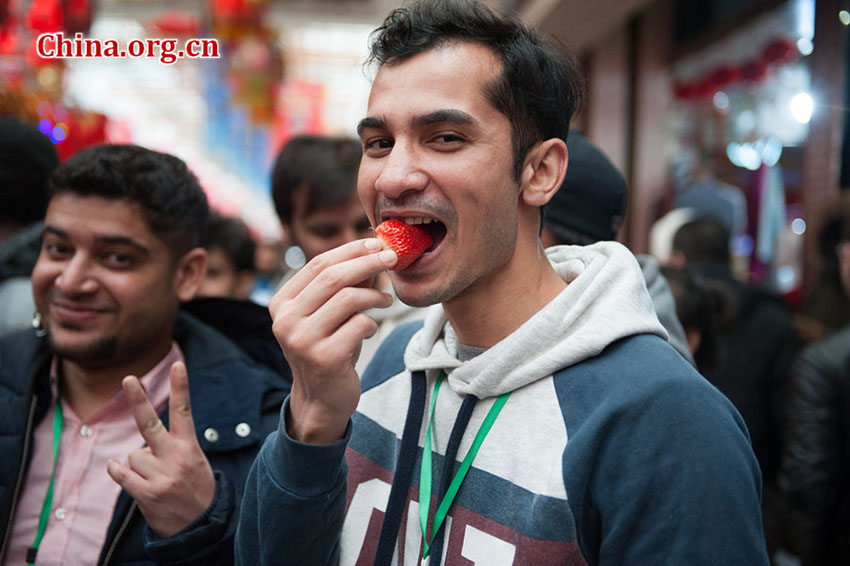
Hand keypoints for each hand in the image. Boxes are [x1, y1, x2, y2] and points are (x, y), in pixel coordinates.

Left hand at [107, 361, 215, 537]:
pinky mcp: (145, 494)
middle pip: (150, 423)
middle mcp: (175, 459)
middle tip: (128, 378)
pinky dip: (119, 471)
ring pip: (133, 454)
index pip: (184, 411)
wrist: (201, 527)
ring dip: (139, 464)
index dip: (181, 387)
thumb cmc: (194, 487)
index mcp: (190, 447)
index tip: (178, 364)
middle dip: (138, 400)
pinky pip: (120, 472)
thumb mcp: (194, 461)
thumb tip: (141, 440)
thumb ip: (172, 445)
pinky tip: (131, 476)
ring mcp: (159, 477)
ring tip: (155, 477)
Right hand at [270, 238, 396, 443]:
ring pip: (349, 298)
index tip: (375, 243)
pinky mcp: (324, 357)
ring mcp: (302, 339)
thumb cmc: (328, 349)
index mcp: (281, 303)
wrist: (321, 399)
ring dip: (374, 295)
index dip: (349, 250)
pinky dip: (372, 322)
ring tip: (386, 300)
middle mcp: (285, 320)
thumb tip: (372, 251)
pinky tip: (371, 328)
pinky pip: (360, 324)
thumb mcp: (330, 315)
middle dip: (368, 262)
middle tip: (392, 258)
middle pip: (333, 277)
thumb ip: (345, 285)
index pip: (317, 264)